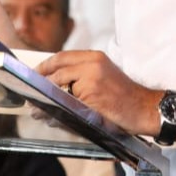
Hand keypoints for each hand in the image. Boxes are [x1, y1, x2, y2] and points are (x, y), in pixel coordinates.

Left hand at [37, 50, 160, 134]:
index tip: (35, 74)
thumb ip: (82, 74)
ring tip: (38, 110)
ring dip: (46, 99)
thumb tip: (53, 81)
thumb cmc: (124, 96)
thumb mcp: (104, 75)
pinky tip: (53, 118)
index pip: (62, 57)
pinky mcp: (92, 97)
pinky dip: (58, 111)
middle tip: (31, 94)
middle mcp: (93, 64)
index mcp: (95, 57)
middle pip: (57, 70)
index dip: (45, 65)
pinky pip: (68, 104)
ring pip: (59, 87)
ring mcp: (92, 80)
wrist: (145, 108)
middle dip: (42, 82)